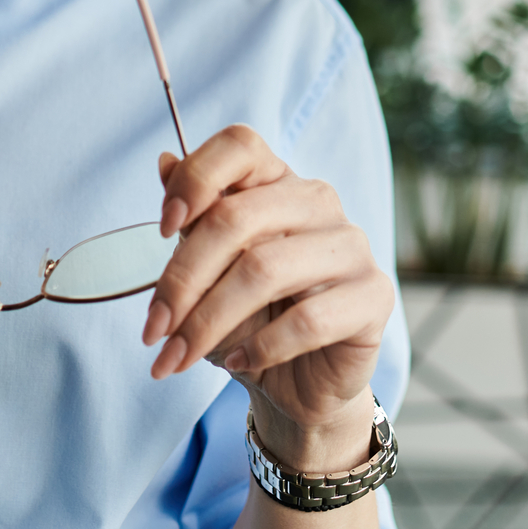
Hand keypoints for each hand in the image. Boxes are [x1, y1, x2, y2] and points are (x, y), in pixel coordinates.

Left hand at [142, 126, 394, 471]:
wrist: (298, 382)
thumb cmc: (252, 318)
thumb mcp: (211, 271)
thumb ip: (193, 219)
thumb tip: (166, 162)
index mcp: (278, 182)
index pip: (240, 146)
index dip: (196, 179)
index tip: (162, 228)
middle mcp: (318, 203)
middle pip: (237, 218)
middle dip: (182, 280)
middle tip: (153, 330)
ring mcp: (351, 247)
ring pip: (265, 271)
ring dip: (208, 322)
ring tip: (179, 357)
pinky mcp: (374, 296)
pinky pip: (308, 320)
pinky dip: (261, 347)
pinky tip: (237, 361)